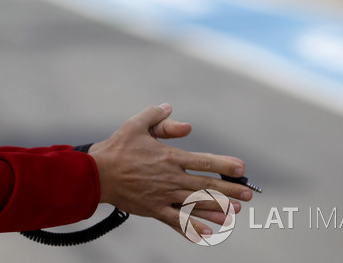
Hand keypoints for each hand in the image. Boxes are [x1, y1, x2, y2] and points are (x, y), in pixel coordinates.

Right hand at [88, 104, 251, 238]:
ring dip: (217, 209)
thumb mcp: (135, 125)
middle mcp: (170, 178)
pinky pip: (176, 221)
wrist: (95, 174)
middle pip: (206, 185)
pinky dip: (192, 229)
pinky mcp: (153, 210)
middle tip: (247, 195)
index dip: (225, 165)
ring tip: (234, 213)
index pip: (204, 161)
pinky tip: (208, 234)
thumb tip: (171, 109)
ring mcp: (162, 196)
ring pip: (196, 204)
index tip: (241, 169)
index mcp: (169, 157)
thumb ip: (156, 117)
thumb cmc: (116, 148)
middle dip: (229, 190)